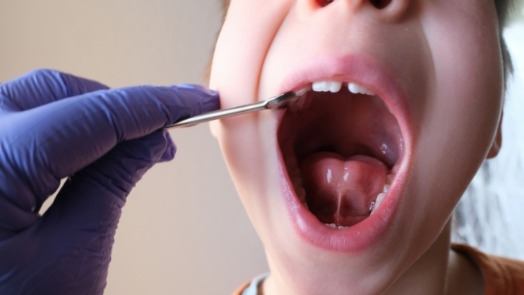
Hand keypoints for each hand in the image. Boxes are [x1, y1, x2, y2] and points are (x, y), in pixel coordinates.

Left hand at [0, 69, 218, 293]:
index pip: (91, 114)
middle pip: (55, 94)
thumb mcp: (72, 254)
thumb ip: (112, 181)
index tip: (194, 100)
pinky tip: (90, 152)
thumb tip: (153, 137)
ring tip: (133, 147)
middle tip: (166, 133)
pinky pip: (18, 127)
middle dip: (118, 107)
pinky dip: (61, 133)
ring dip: (90, 117)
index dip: (154, 104)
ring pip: (35, 103)